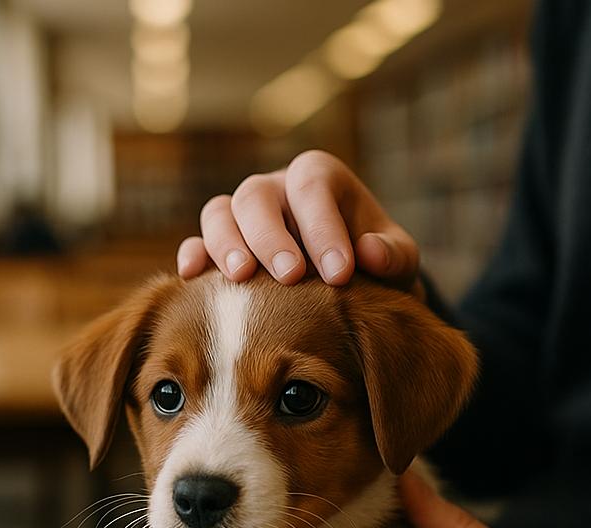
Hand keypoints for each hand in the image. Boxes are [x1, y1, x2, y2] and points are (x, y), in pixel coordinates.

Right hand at [177, 150, 421, 294]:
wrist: (350, 286)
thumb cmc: (374, 265)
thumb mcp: (398, 261)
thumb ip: (393, 256)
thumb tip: (370, 252)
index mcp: (318, 177)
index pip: (312, 188)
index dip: (322, 228)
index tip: (339, 274)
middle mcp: (275, 188)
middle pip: (256, 196)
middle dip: (271, 236)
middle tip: (290, 277)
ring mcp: (242, 215)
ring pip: (219, 212)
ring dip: (225, 243)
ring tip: (241, 277)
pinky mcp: (220, 244)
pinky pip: (197, 241)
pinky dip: (193, 255)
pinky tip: (192, 276)